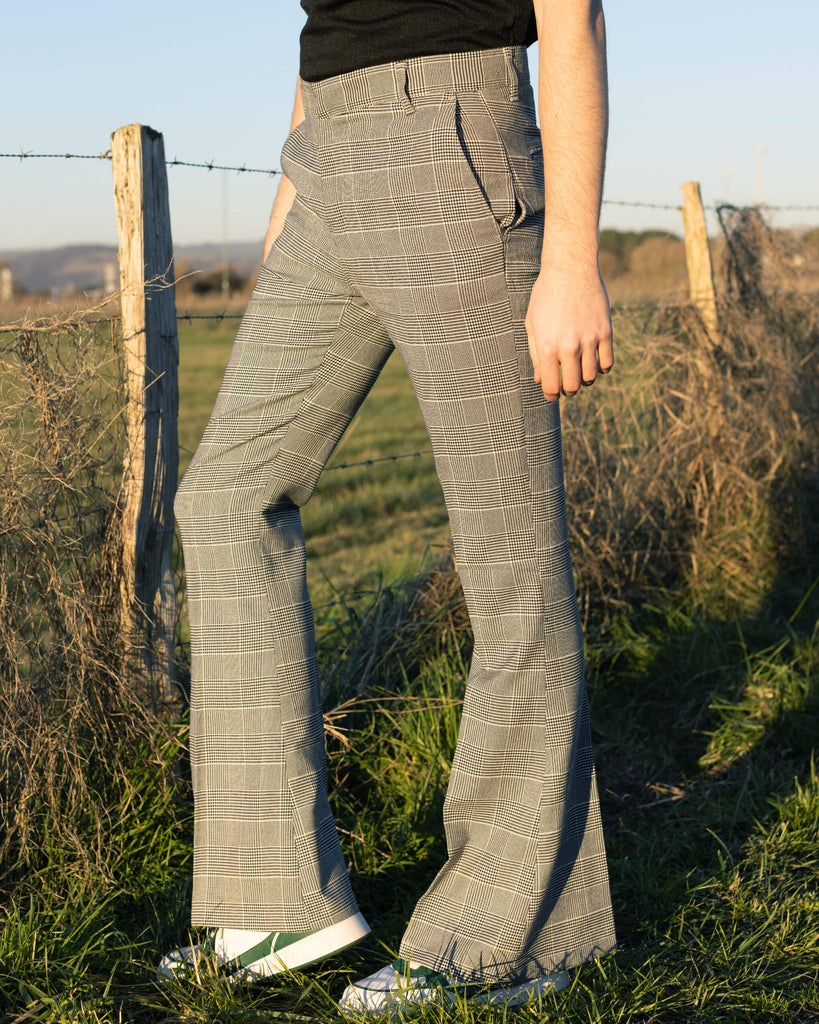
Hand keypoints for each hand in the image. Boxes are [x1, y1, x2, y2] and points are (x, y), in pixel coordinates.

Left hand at [524, 262, 613, 400]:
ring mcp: (589, 340)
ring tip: (579, 370)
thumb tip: (541, 379)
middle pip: (573, 386)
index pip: (552, 387)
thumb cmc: (545, 296)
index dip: (551, 395)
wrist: (570, 269)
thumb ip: (535, 354)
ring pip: (591, 377)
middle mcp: (568, 346)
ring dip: (585, 379)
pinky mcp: (605, 332)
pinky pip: (607, 363)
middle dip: (568, 390)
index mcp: (546, 346)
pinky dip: (601, 367)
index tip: (552, 393)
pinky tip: (593, 360)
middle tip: (566, 383)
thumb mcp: (532, 324)